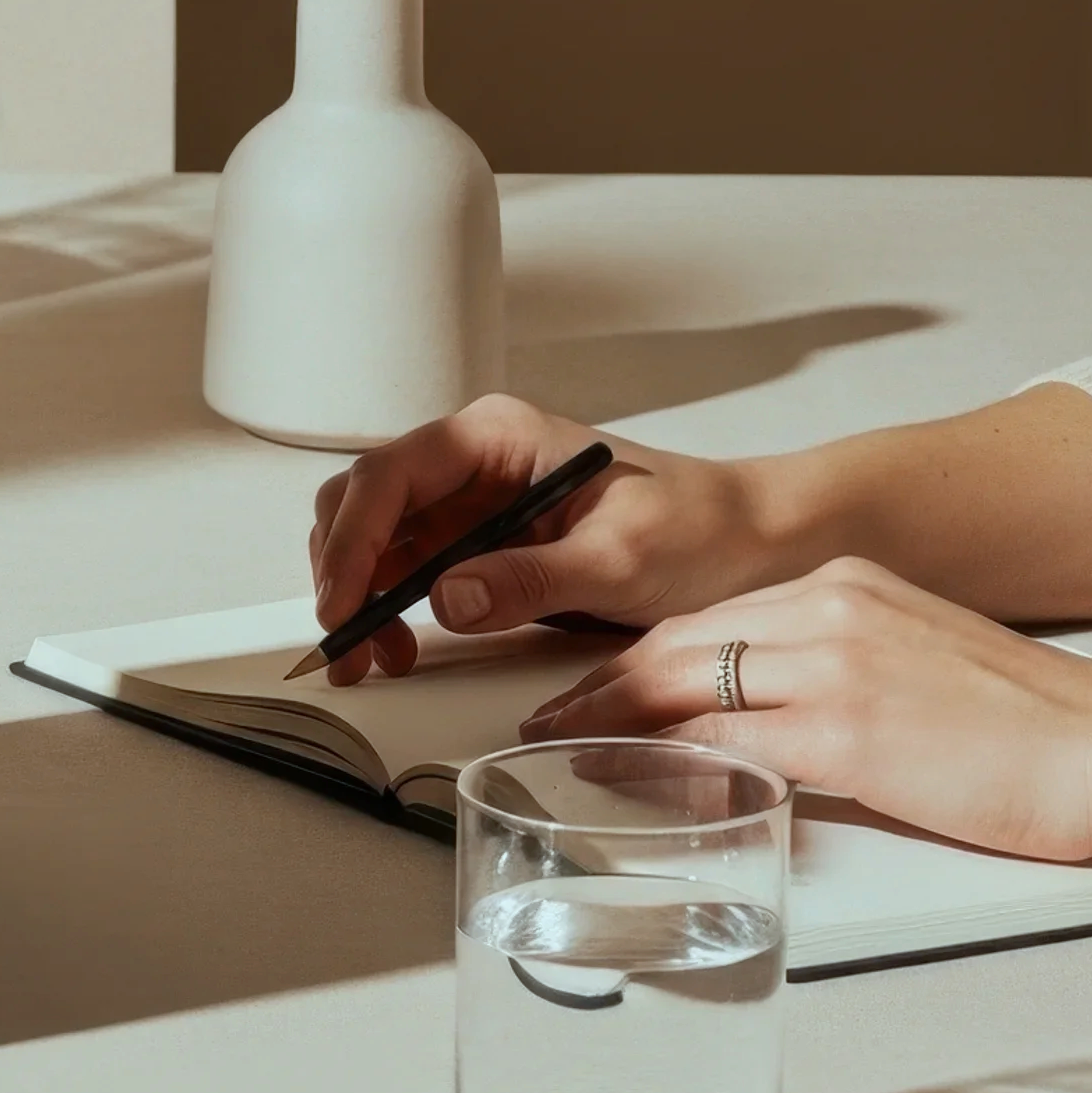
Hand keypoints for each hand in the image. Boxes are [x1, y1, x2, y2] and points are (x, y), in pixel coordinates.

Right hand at [309, 396, 773, 682]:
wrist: (748, 538)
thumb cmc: (697, 527)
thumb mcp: (619, 559)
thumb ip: (531, 577)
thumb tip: (448, 598)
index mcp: (498, 435)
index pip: (391, 475)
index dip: (352, 540)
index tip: (343, 602)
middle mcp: (475, 459)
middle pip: (368, 501)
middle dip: (344, 570)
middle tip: (348, 642)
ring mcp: (475, 499)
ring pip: (380, 536)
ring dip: (363, 594)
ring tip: (374, 657)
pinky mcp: (484, 539)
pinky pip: (414, 566)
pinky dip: (393, 606)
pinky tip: (403, 646)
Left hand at [518, 556, 1091, 865]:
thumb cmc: (1027, 722)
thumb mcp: (914, 661)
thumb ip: (838, 673)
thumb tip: (777, 720)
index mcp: (843, 588)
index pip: (708, 619)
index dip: (637, 657)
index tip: (591, 683)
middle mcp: (827, 611)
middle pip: (679, 643)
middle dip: (601, 685)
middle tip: (547, 718)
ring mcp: (833, 669)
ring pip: (688, 685)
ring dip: (615, 722)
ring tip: (567, 749)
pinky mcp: (848, 733)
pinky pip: (730, 743)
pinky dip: (670, 762)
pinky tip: (634, 781)